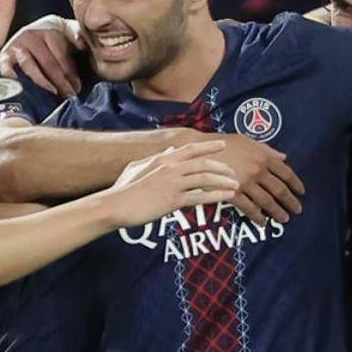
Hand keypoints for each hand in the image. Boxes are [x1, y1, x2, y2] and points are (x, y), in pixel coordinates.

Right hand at [0, 16, 85, 96]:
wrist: (33, 29)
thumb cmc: (54, 36)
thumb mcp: (68, 31)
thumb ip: (77, 35)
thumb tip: (82, 44)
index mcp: (49, 30)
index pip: (61, 55)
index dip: (70, 73)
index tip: (77, 88)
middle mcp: (31, 36)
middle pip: (48, 63)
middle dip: (60, 81)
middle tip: (69, 95)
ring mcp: (17, 45)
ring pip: (30, 66)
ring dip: (43, 82)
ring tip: (53, 92)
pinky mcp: (5, 55)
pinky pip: (6, 65)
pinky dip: (9, 73)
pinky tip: (17, 82)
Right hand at [105, 141, 238, 227]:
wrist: (115, 205)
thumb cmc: (123, 189)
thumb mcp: (137, 166)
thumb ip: (155, 158)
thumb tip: (170, 150)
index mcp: (162, 158)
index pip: (190, 149)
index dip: (208, 146)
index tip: (223, 145)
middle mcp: (170, 167)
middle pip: (203, 164)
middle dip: (221, 168)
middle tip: (233, 173)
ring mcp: (172, 183)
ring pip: (205, 179)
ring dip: (223, 182)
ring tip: (236, 186)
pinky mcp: (173, 200)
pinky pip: (200, 197)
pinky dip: (217, 196)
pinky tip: (227, 197)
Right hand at [206, 133, 304, 224]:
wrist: (198, 151)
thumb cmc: (222, 144)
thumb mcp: (246, 140)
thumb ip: (267, 150)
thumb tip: (284, 158)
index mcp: (263, 156)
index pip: (286, 172)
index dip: (296, 184)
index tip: (301, 192)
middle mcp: (257, 170)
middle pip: (279, 190)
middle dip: (290, 202)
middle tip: (297, 210)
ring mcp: (245, 182)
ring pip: (267, 201)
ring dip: (277, 212)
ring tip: (283, 219)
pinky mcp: (232, 193)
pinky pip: (249, 208)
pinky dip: (257, 216)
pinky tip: (262, 221)